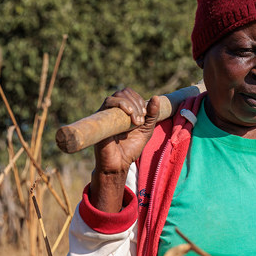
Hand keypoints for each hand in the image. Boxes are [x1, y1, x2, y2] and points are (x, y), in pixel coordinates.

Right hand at [90, 88, 162, 211]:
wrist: (119, 164)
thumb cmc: (131, 148)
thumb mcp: (146, 130)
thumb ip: (152, 115)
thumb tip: (156, 97)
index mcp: (123, 111)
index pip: (130, 93)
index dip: (139, 99)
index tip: (146, 114)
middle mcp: (113, 110)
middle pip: (123, 92)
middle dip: (136, 102)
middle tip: (141, 119)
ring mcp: (106, 113)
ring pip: (116, 95)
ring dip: (131, 104)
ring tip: (136, 121)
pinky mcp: (100, 118)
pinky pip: (108, 103)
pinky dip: (120, 104)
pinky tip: (129, 113)